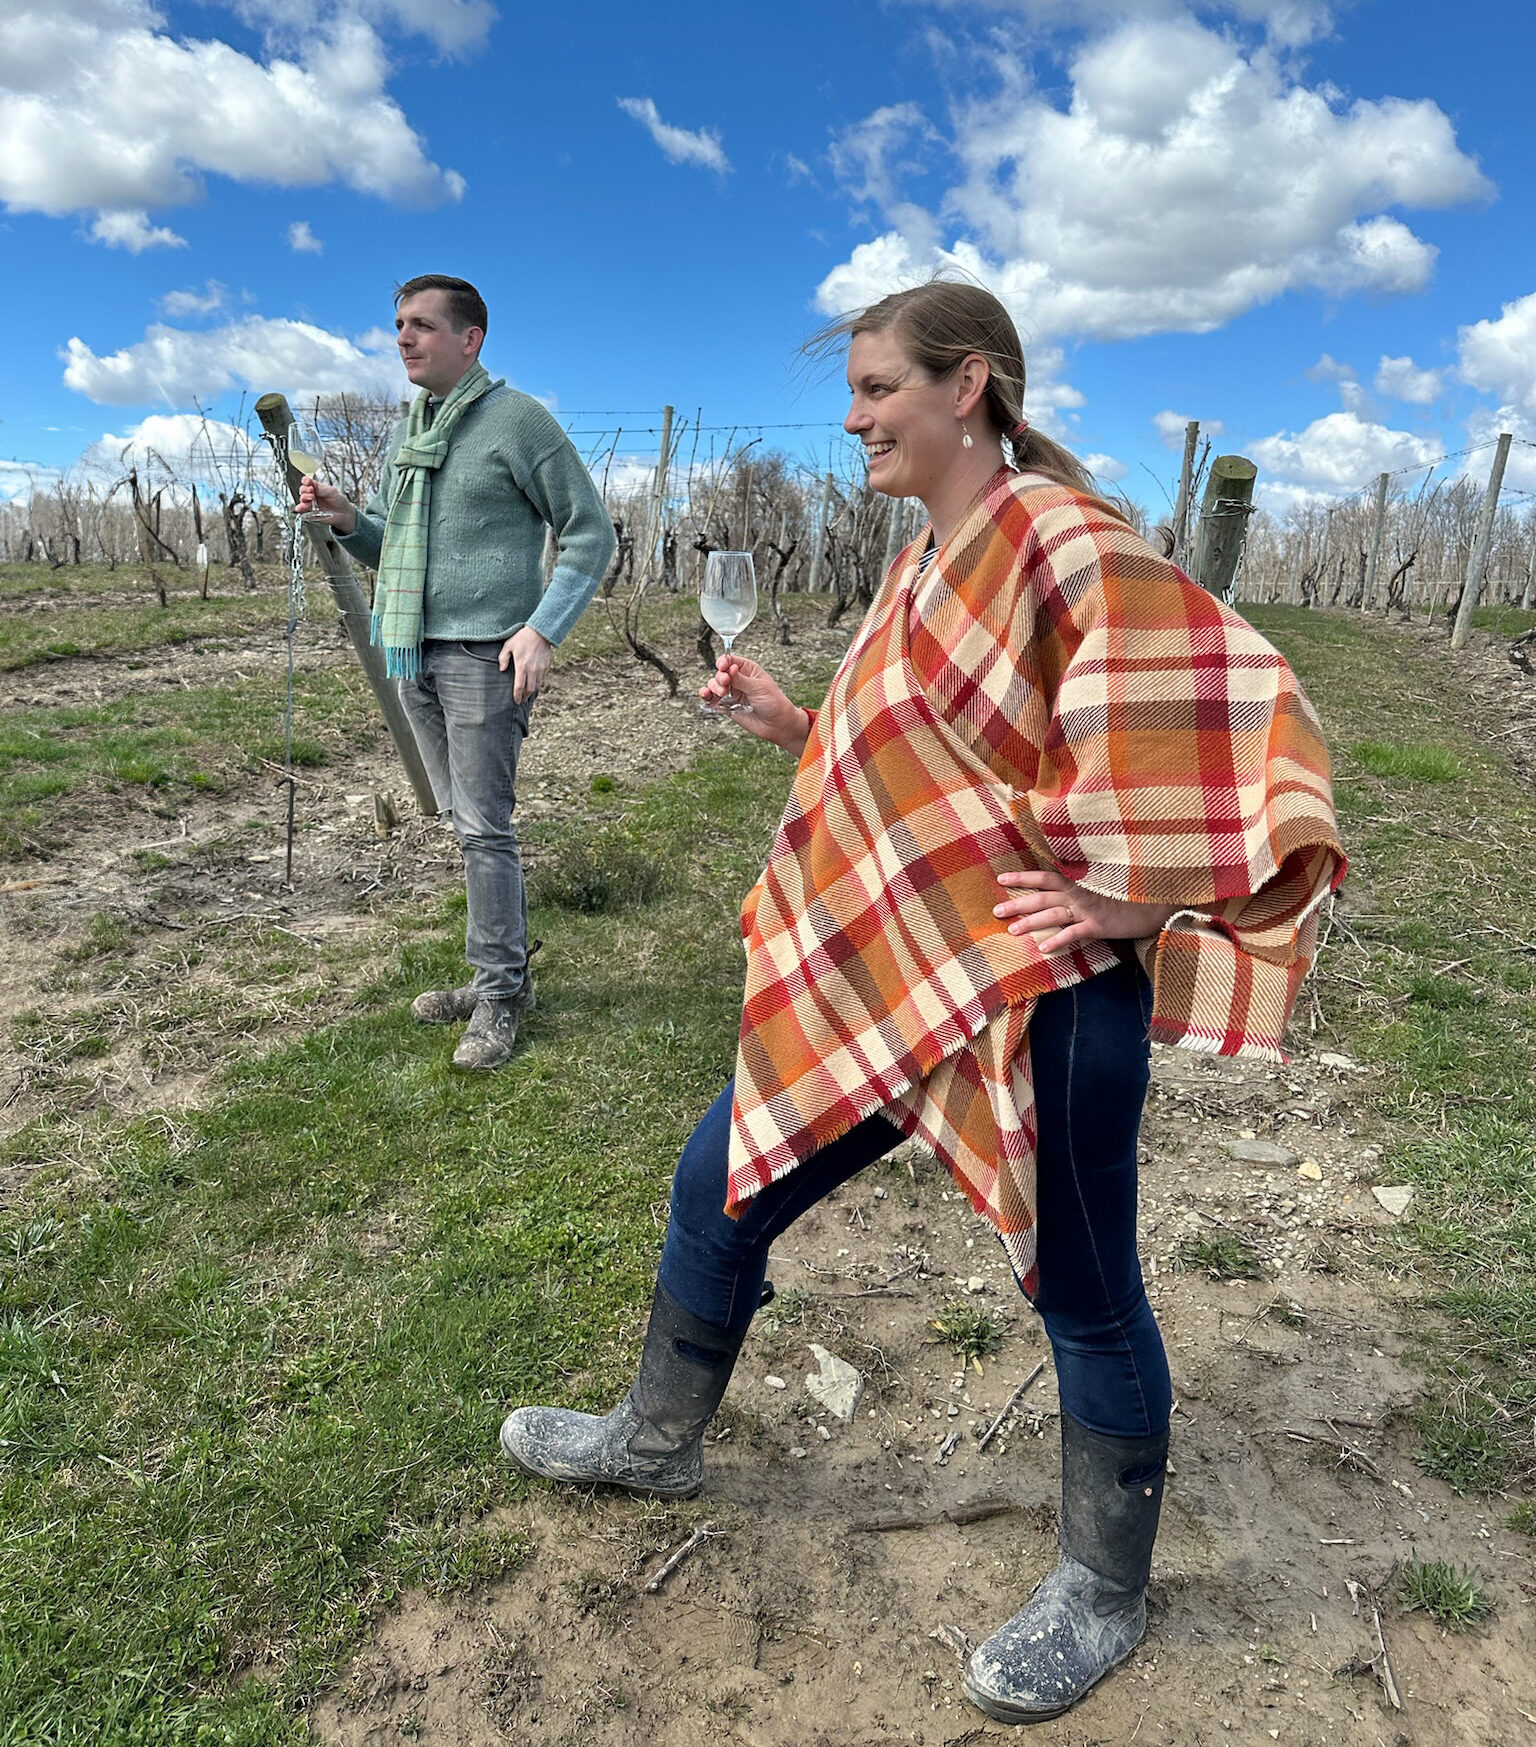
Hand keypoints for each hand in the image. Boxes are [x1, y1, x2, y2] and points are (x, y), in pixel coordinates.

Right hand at [297, 476, 355, 533]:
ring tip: (311, 499)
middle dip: (305, 489)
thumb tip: (312, 485)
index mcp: (316, 487)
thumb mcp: (332, 491)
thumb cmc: (339, 501)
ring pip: (302, 499)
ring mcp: (311, 503)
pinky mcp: (310, 512)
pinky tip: (303, 507)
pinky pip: (302, 510)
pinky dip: (301, 508)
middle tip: (311, 491)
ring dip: (304, 498)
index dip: (306, 481)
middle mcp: (312, 494)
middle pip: (303, 490)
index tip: (307, 481)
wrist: (344, 513)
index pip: (307, 482)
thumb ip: (321, 488)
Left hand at [501, 625, 551, 701]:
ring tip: (528, 694)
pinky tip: (534, 684)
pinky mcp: (546, 666)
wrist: (539, 632)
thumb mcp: (508, 645)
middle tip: (521, 700)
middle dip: (525, 697)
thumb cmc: (522, 638)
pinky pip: (542, 679)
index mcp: (522, 666)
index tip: (516, 701)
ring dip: (532, 692)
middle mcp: (532, 670)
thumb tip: (501, 669)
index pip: (519, 686)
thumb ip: (503, 658)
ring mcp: (540, 669)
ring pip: (537, 686)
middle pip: (529, 689)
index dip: (517, 696)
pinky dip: (538, 684)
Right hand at [700, 654, 810, 753]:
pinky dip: (707, 697)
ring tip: (722, 693)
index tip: (723, 667)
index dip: (724, 662)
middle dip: (719, 677)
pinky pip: (712, 699)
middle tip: (726, 683)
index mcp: (747, 670)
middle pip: (720, 673)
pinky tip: (706, 696)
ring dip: (713, 687)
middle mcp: (738, 680)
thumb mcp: (758, 687)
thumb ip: (741, 679)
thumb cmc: (774, 703)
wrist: (777, 724)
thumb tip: (729, 668)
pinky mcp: (727, 706)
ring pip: (714, 685)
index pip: (730, 660)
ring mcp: (732, 693)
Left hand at [994, 867, 1177, 955]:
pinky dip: (1059, 941)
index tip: (1000, 878)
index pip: (1045, 877)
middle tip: (995, 911)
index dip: (1023, 877)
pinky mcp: (1100, 925)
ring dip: (1030, 922)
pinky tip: (1044, 949)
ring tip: (1011, 931)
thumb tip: (1060, 897)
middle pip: (1042, 897)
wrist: (1158, 902)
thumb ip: (1080, 890)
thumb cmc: (1129, 896)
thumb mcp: (1101, 889)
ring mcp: (1089, 909)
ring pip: (1053, 915)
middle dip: (1017, 903)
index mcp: (1079, 883)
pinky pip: (1075, 933)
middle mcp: (1080, 893)